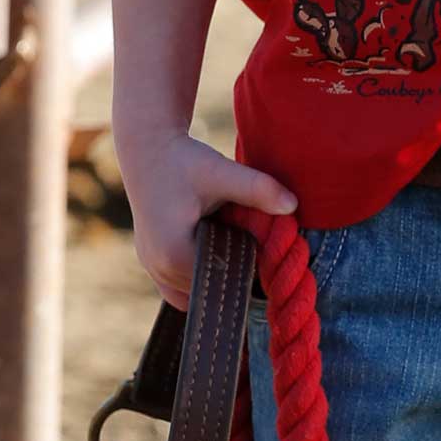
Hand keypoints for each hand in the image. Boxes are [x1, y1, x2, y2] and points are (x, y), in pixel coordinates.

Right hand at [115, 127, 298, 309]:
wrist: (147, 150)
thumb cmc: (183, 160)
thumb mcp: (221, 171)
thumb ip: (257, 189)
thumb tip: (293, 206)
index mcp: (174, 254)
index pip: (224, 278)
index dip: (249, 266)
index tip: (266, 247)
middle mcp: (159, 269)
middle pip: (210, 286)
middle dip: (235, 270)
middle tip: (255, 244)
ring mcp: (153, 269)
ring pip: (195, 290)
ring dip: (218, 273)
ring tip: (235, 243)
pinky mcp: (153, 263)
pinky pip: (181, 285)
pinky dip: (201, 273)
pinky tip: (218, 249)